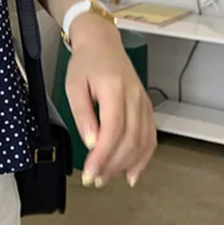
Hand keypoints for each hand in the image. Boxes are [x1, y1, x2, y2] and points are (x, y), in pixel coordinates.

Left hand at [65, 16, 156, 187]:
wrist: (103, 45)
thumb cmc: (85, 64)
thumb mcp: (73, 86)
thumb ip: (83, 114)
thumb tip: (92, 143)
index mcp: (114, 88)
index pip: (113, 129)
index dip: (103, 155)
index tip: (90, 173)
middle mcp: (134, 97)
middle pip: (129, 139)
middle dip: (112, 164)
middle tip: (95, 180)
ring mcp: (144, 103)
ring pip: (142, 142)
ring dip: (126, 165)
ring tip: (107, 178)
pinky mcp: (147, 109)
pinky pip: (150, 137)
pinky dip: (143, 158)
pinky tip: (131, 173)